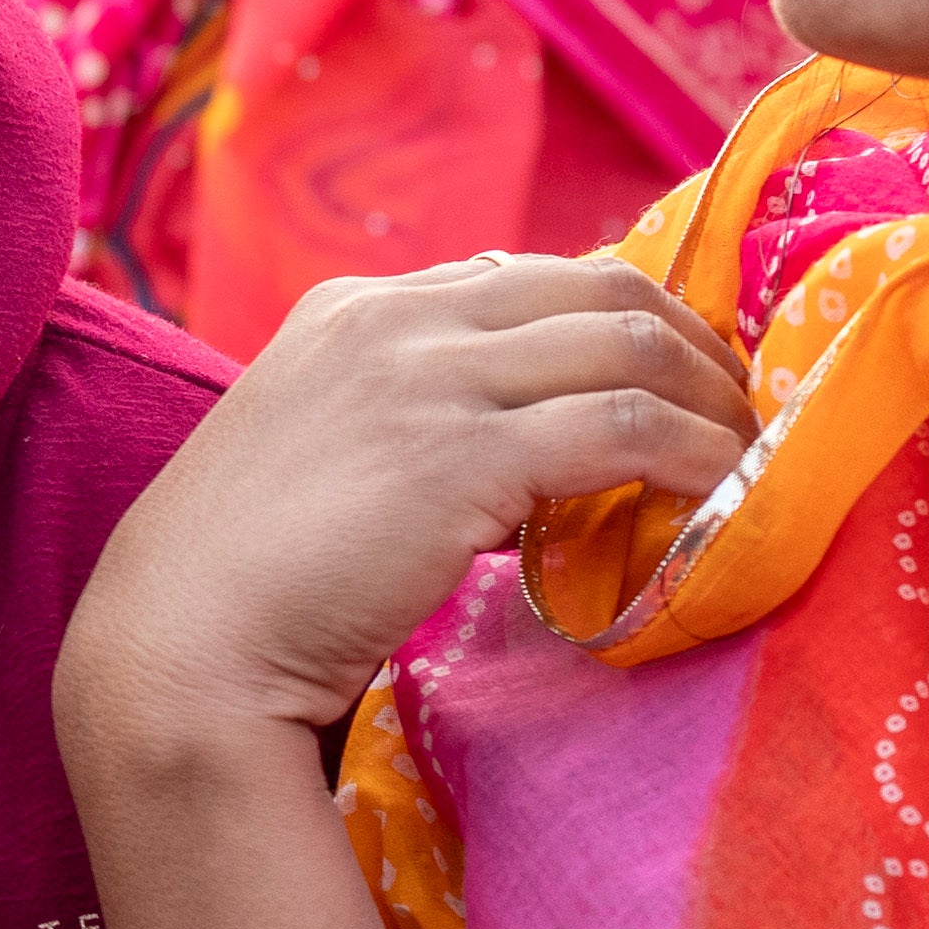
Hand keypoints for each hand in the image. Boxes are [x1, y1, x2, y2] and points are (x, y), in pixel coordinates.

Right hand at [57, 251, 747, 755]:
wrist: (178, 650)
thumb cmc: (241, 589)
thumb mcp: (321, 463)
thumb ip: (409, 431)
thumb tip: (529, 467)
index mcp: (352, 309)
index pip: (527, 279)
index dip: (620, 322)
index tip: (674, 380)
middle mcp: (394, 317)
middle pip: (599, 286)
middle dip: (692, 343)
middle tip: (741, 411)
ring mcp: (427, 376)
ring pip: (629, 343)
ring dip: (712, 399)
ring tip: (749, 457)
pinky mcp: (463, 453)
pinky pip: (626, 428)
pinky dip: (695, 455)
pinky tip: (720, 496)